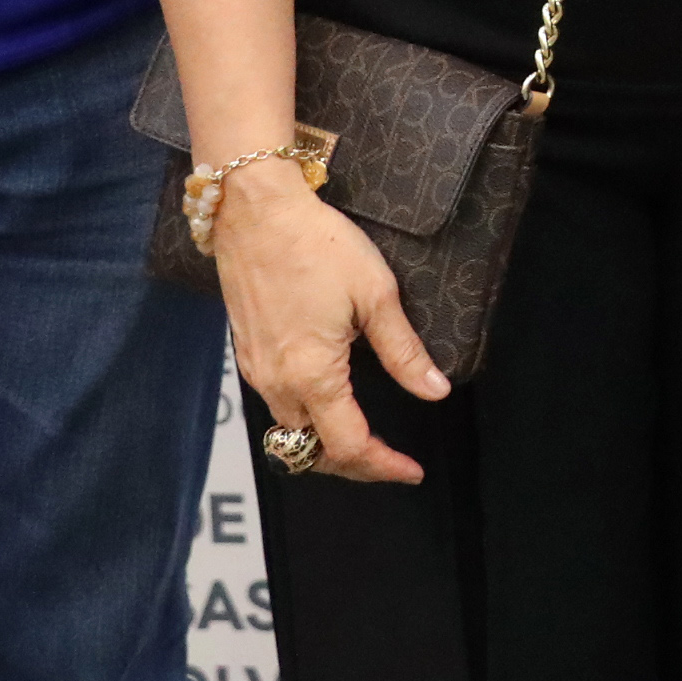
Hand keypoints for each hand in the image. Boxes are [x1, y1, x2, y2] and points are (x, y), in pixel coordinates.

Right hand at [212, 158, 444, 484]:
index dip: (384, 466)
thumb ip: (404, 351)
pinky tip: (329, 399)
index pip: (349, 447)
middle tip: (391, 462)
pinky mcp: (246, 353)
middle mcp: (276, 382)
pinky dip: (305, 417)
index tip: (411, 471)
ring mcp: (255, 370)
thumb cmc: (316, 243)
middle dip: (355, 465)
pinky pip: (276, 404)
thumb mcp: (375, 294)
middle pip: (313, 452)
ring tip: (365, 437)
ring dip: (326, 444)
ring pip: (291, 432)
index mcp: (312, 375)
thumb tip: (434, 390)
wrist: (255, 209)